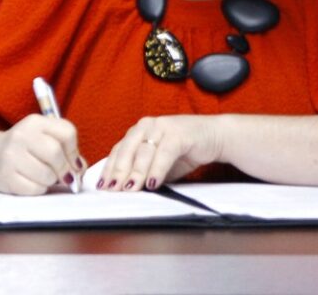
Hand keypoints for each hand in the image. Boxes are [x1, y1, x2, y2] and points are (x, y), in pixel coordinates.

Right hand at [0, 114, 85, 194]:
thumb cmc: (23, 149)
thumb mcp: (42, 139)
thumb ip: (66, 151)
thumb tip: (79, 170)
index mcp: (34, 122)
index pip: (67, 132)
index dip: (75, 151)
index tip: (74, 162)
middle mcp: (21, 135)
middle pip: (56, 155)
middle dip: (65, 170)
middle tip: (64, 176)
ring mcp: (11, 155)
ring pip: (48, 175)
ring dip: (51, 181)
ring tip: (42, 176)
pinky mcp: (7, 176)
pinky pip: (36, 189)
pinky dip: (39, 189)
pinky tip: (30, 182)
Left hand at [97, 115, 222, 191]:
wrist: (215, 136)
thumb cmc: (184, 151)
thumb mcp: (159, 164)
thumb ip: (143, 172)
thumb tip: (125, 189)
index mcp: (137, 132)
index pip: (118, 152)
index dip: (109, 169)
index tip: (102, 186)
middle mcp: (145, 126)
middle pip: (126, 151)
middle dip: (118, 172)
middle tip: (112, 190)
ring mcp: (161, 127)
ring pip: (143, 152)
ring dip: (136, 173)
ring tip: (130, 189)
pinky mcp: (178, 133)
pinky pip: (164, 153)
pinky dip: (157, 169)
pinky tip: (152, 183)